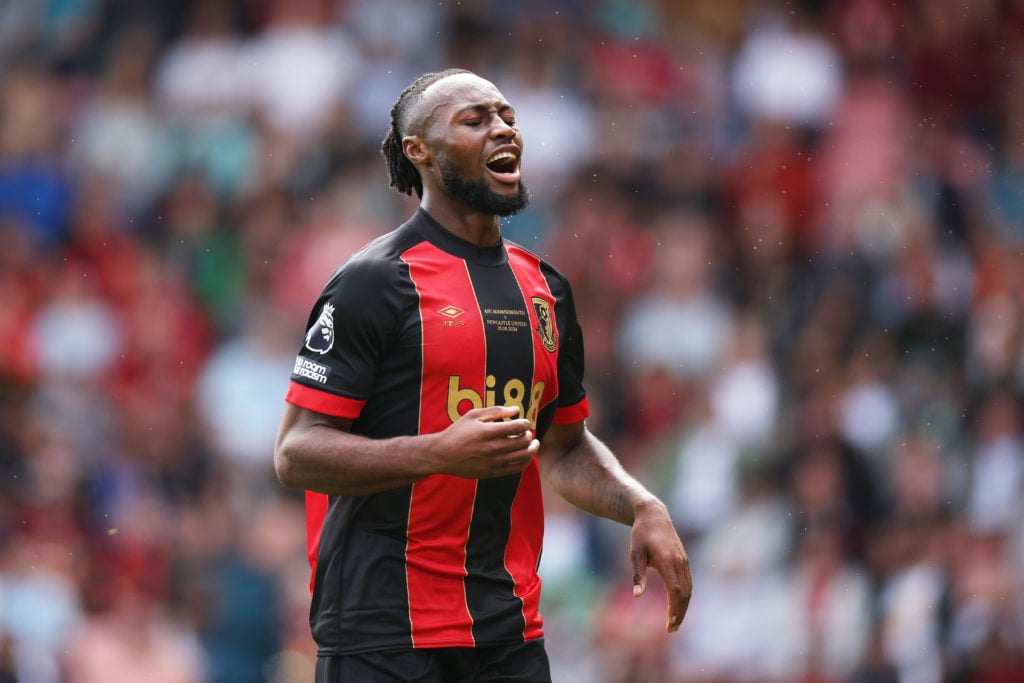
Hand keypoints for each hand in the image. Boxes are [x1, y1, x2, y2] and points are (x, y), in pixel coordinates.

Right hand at [429, 405, 539, 478]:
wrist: (442, 455)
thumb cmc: (458, 432)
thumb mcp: (473, 415)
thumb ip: (496, 411)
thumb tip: (516, 409)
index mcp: (488, 432)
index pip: (517, 427)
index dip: (525, 423)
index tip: (524, 422)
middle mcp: (492, 448)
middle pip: (522, 442)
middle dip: (529, 435)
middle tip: (528, 433)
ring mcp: (493, 462)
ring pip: (522, 456)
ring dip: (531, 449)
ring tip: (534, 444)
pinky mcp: (492, 473)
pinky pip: (515, 469)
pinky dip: (525, 462)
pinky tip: (526, 456)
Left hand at [629, 499, 691, 632]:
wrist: (653, 515)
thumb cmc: (641, 535)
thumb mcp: (635, 553)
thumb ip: (638, 574)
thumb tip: (638, 595)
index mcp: (667, 561)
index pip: (675, 590)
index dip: (674, 609)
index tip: (668, 624)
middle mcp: (679, 562)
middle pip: (685, 593)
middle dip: (680, 613)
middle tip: (671, 629)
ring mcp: (684, 561)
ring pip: (689, 589)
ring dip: (684, 607)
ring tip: (674, 622)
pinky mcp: (684, 560)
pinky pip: (689, 582)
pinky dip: (685, 597)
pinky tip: (678, 606)